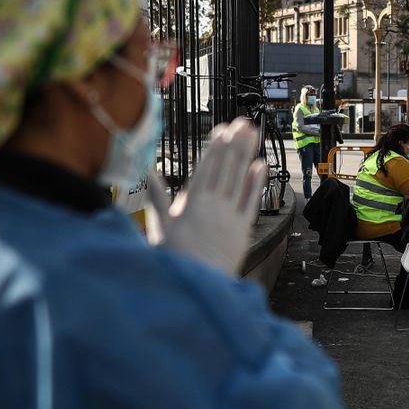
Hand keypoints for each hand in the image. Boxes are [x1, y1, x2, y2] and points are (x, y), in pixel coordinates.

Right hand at [146, 118, 266, 275]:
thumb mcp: (159, 227)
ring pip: (240, 179)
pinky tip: (261, 165)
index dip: (215, 147)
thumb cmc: (175, 258)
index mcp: (192, 204)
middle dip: (234, 144)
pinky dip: (256, 183)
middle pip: (226, 168)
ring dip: (247, 154)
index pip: (206, 168)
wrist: (197, 286)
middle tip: (242, 122)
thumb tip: (147, 173)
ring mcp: (231, 216)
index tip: (222, 130)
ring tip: (252, 134)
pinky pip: (252, 202)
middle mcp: (214, 205)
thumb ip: (156, 197)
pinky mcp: (244, 230)